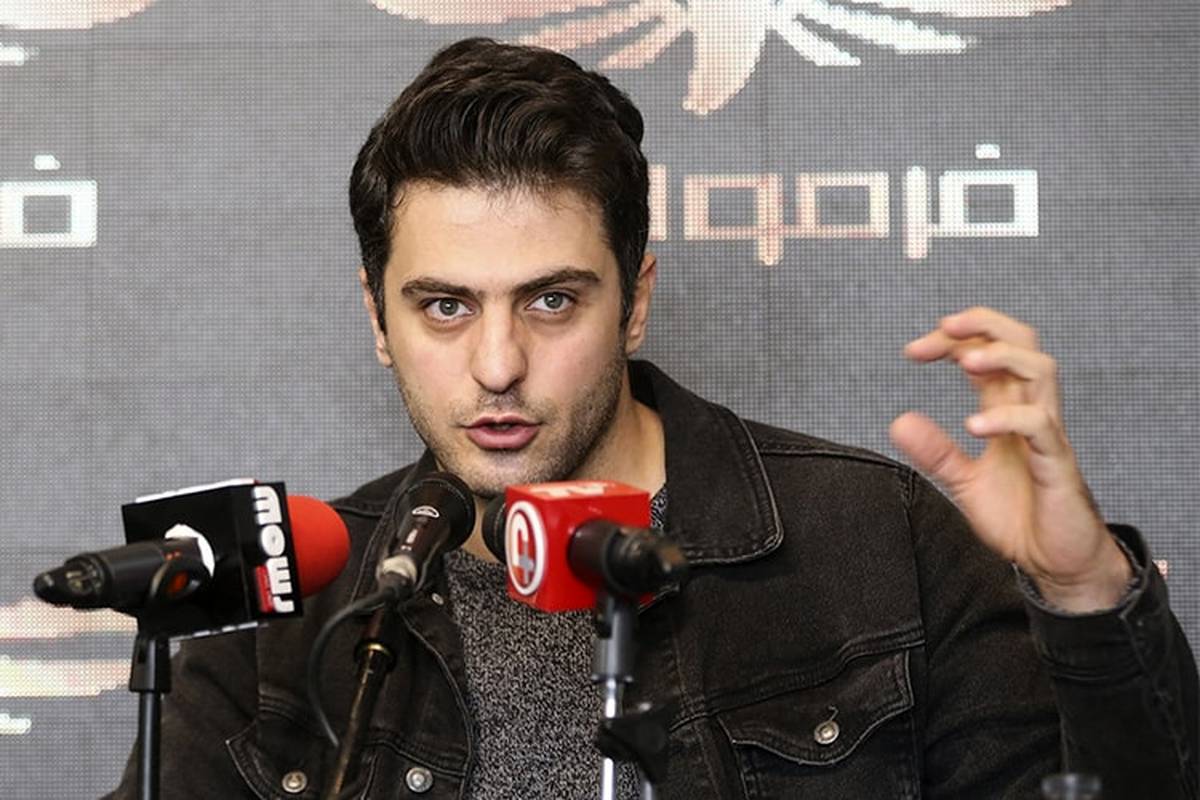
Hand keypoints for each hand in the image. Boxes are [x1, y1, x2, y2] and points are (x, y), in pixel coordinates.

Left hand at [889, 307, 1131, 612]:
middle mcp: (1030, 412)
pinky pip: (1040, 427)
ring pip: (1041, 370)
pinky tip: (974, 427)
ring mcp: (1047, 435)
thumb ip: (936, 453)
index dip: (952, 341)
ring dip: (1002, 356)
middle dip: (985, 324)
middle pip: (1022, 342)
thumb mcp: (964, 482)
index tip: (913, 351)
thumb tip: (898, 422)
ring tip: (965, 362)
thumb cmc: (1022, 517)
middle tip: (946, 326)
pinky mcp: (1056, 463)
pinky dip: (1006, 419)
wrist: (1056, 562)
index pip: (986, 352)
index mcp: (1008, 410)